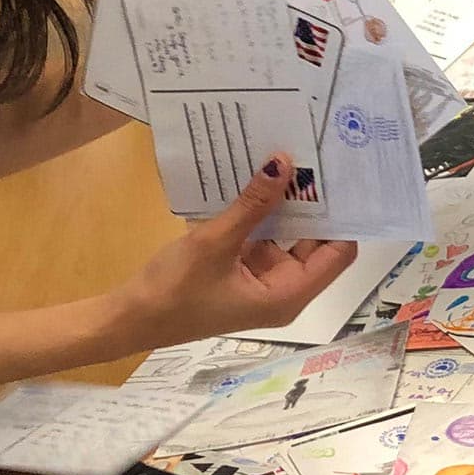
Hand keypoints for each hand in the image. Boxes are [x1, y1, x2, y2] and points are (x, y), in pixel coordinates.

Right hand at [115, 157, 358, 342]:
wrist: (128, 318)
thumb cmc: (173, 290)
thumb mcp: (215, 242)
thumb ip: (252, 204)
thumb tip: (284, 163)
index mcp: (288, 294)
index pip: (338, 254)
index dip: (345, 217)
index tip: (343, 177)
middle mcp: (283, 289)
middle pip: (316, 242)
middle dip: (315, 203)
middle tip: (318, 156)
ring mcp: (262, 280)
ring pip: (287, 236)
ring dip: (286, 204)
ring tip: (292, 157)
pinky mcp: (242, 271)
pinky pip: (262, 237)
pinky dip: (261, 213)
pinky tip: (258, 179)